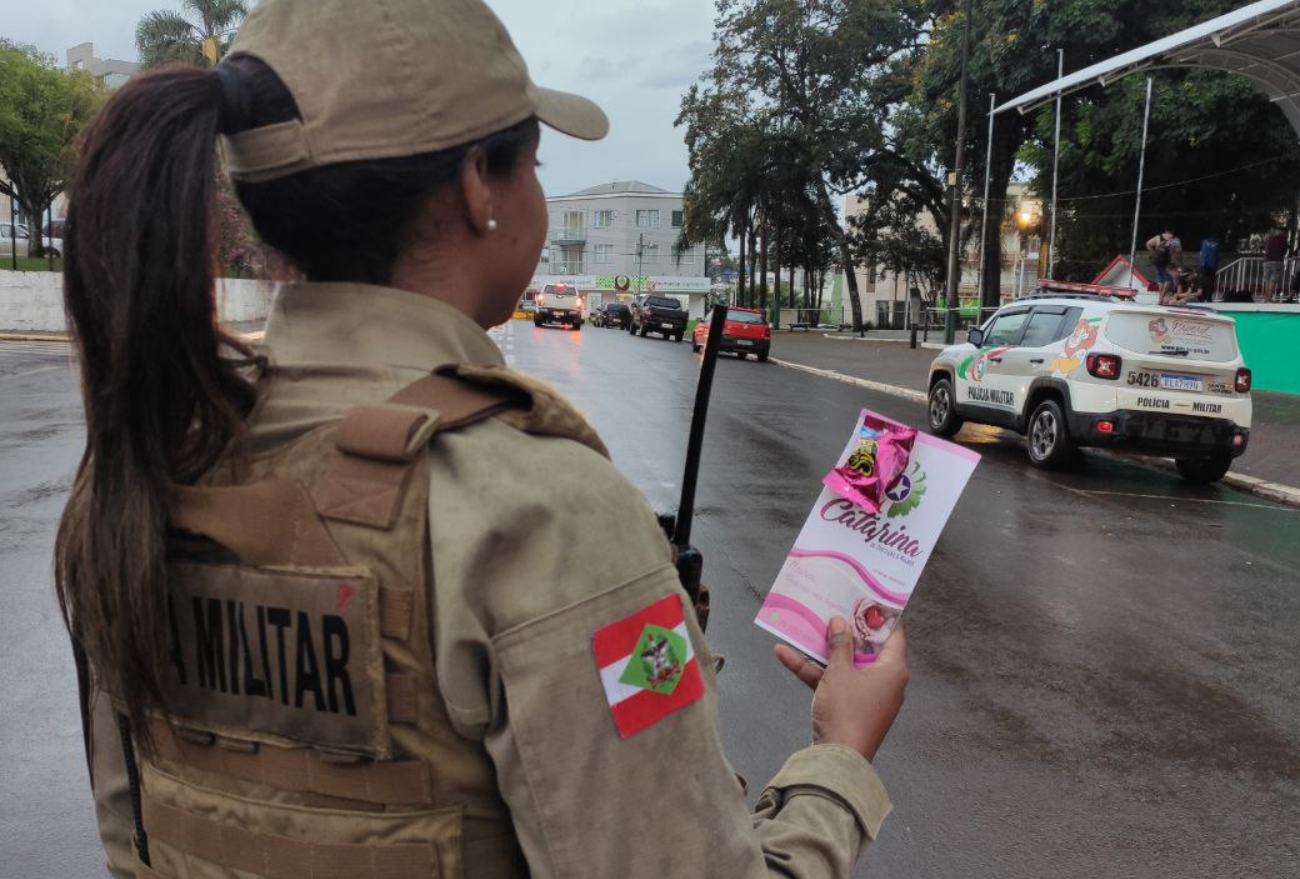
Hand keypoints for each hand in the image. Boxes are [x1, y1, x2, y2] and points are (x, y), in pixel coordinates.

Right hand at [775, 617, 907, 761]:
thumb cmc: (846, 712)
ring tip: (804, 625)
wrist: (836, 760)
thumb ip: (839, 645)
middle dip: (845, 628)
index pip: (893, 633)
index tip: (866, 596)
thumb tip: (840, 623)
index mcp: (893, 669)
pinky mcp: (849, 706)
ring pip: (845, 663)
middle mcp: (885, 680)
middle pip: (866, 647)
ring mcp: (867, 694)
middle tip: (832, 605)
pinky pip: (834, 681)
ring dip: (823, 648)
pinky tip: (785, 654)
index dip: (880, 614)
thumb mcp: (839, 672)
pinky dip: (814, 670)